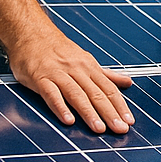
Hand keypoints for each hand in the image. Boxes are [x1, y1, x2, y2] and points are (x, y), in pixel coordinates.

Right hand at [6, 26, 134, 133]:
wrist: (30, 32)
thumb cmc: (58, 48)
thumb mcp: (85, 59)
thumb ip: (106, 74)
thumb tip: (127, 82)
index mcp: (89, 66)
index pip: (108, 88)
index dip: (120, 105)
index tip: (129, 121)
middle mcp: (76, 70)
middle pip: (96, 93)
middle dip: (110, 113)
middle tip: (120, 129)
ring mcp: (58, 74)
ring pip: (76, 94)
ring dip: (89, 113)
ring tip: (99, 129)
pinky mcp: (40, 78)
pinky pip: (51, 94)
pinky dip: (60, 107)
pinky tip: (68, 120)